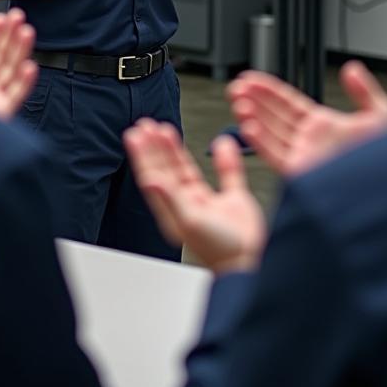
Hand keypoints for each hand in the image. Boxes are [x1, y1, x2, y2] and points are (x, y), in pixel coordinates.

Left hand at [0, 9, 37, 120]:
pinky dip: (24, 83)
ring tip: (26, 31)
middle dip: (10, 36)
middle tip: (18, 16)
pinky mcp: (0, 116)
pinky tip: (30, 67)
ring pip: (10, 72)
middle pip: (1, 58)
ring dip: (20, 50)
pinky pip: (15, 98)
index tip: (1, 18)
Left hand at [124, 119, 266, 273]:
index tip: (135, 136)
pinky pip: (227, 174)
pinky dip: (226, 158)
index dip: (143, 156)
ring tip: (164, 129)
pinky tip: (223, 144)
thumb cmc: (219, 250)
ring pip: (186, 169)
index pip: (153, 176)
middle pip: (166, 169)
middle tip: (145, 125)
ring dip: (175, 149)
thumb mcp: (190, 221)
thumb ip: (172, 198)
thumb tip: (151, 180)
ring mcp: (207, 202)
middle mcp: (187, 205)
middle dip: (155, 147)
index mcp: (174, 211)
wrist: (250, 261)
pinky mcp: (232, 202)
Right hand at [228, 61, 386, 177]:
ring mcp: (304, 157)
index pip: (288, 104)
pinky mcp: (302, 174)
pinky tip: (249, 127)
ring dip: (252, 117)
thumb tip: (352, 69)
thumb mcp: (382, 115)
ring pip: (270, 134)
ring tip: (238, 102)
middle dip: (253, 100)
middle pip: (273, 116)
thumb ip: (364, 91)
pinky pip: (275, 156)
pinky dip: (260, 142)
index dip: (268, 90)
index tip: (251, 79)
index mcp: (323, 127)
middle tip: (236, 87)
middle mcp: (309, 142)